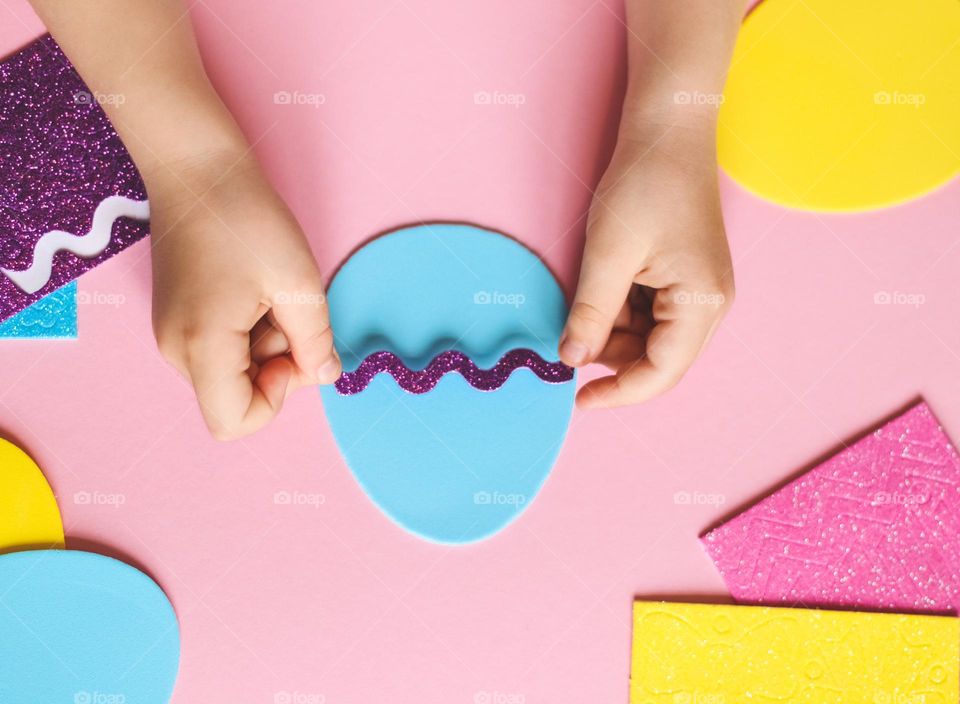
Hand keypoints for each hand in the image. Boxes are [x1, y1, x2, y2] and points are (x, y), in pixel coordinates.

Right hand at [149, 149, 339, 439]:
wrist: (198, 171)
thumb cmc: (246, 219)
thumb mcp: (298, 282)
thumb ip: (315, 341)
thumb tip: (323, 376)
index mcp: (201, 347)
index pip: (235, 423)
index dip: (275, 399)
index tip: (289, 350)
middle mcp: (176, 350)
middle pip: (236, 398)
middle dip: (275, 366)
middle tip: (285, 311)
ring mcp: (172, 335)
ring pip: (232, 373)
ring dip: (264, 345)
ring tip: (266, 292)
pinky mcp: (178, 320)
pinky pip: (221, 350)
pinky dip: (248, 332)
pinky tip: (252, 291)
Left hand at [559, 120, 733, 407]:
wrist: (667, 132)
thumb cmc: (644, 186)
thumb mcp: (608, 256)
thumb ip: (591, 315)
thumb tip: (570, 361)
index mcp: (702, 304)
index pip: (661, 374)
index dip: (618, 394)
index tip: (576, 400)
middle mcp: (710, 306)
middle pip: (657, 360)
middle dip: (612, 355)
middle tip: (572, 333)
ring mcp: (700, 293)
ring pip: (650, 339)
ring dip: (614, 330)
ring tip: (592, 290)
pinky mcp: (686, 281)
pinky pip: (650, 315)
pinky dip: (621, 311)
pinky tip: (606, 281)